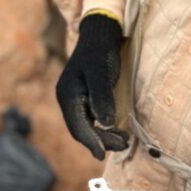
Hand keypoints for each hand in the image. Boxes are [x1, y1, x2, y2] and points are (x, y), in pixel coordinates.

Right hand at [55, 13, 129, 160]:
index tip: (103, 155)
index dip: (91, 142)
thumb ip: (102, 98)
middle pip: (81, 129)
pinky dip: (102, 127)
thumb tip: (105, 122)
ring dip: (103, 135)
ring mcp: (74, 99)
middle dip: (101, 140)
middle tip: (124, 143)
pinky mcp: (82, 97)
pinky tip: (116, 129)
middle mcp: (67, 99)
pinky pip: (90, 119)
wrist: (99, 34)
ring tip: (124, 140)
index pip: (77, 127)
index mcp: (67, 95)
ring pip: (86, 126)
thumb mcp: (102, 74)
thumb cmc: (101, 52)